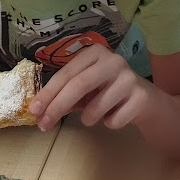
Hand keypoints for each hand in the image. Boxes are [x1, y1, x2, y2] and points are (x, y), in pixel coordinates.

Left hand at [28, 45, 149, 131]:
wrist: (145, 99)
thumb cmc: (108, 92)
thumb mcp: (85, 89)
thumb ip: (64, 95)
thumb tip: (39, 111)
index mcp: (95, 53)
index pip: (66, 74)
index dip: (48, 93)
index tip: (34, 111)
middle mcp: (113, 60)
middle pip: (79, 85)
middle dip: (57, 107)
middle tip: (44, 125)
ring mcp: (129, 78)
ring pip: (96, 108)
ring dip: (88, 119)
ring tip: (94, 117)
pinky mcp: (141, 97)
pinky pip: (114, 121)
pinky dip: (109, 124)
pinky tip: (116, 115)